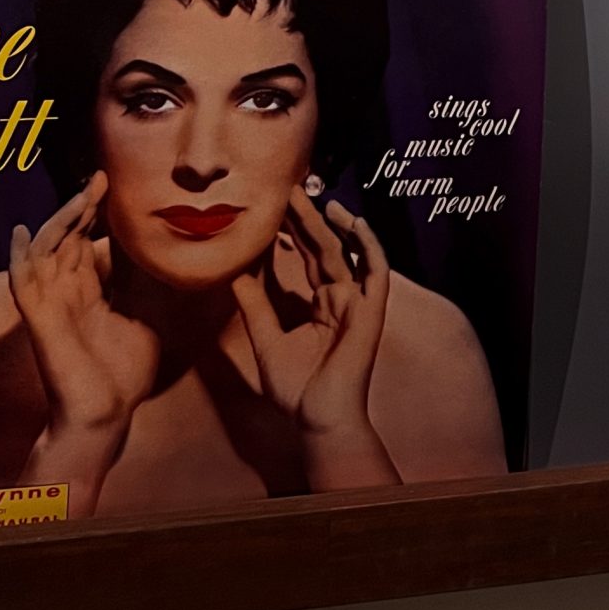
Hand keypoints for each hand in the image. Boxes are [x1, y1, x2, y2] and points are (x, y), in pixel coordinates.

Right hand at [8, 172, 158, 446]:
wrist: (109, 415)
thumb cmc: (125, 371)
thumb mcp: (144, 311)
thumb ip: (140, 277)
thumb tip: (157, 240)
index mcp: (89, 290)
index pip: (87, 240)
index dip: (96, 211)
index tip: (112, 181)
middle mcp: (67, 291)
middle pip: (67, 237)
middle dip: (82, 206)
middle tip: (101, 178)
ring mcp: (52, 303)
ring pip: (45, 249)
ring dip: (61, 220)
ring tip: (82, 196)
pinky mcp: (40, 319)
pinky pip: (21, 282)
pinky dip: (18, 256)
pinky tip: (20, 232)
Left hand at [234, 190, 393, 488]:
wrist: (320, 420)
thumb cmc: (296, 391)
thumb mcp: (267, 340)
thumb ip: (254, 306)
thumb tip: (233, 272)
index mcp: (319, 305)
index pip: (307, 258)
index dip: (292, 234)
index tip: (274, 209)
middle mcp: (340, 298)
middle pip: (323, 248)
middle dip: (306, 219)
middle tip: (287, 189)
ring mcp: (357, 303)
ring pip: (345, 252)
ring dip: (330, 224)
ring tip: (311, 198)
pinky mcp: (371, 311)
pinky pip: (375, 271)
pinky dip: (368, 245)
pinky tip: (353, 222)